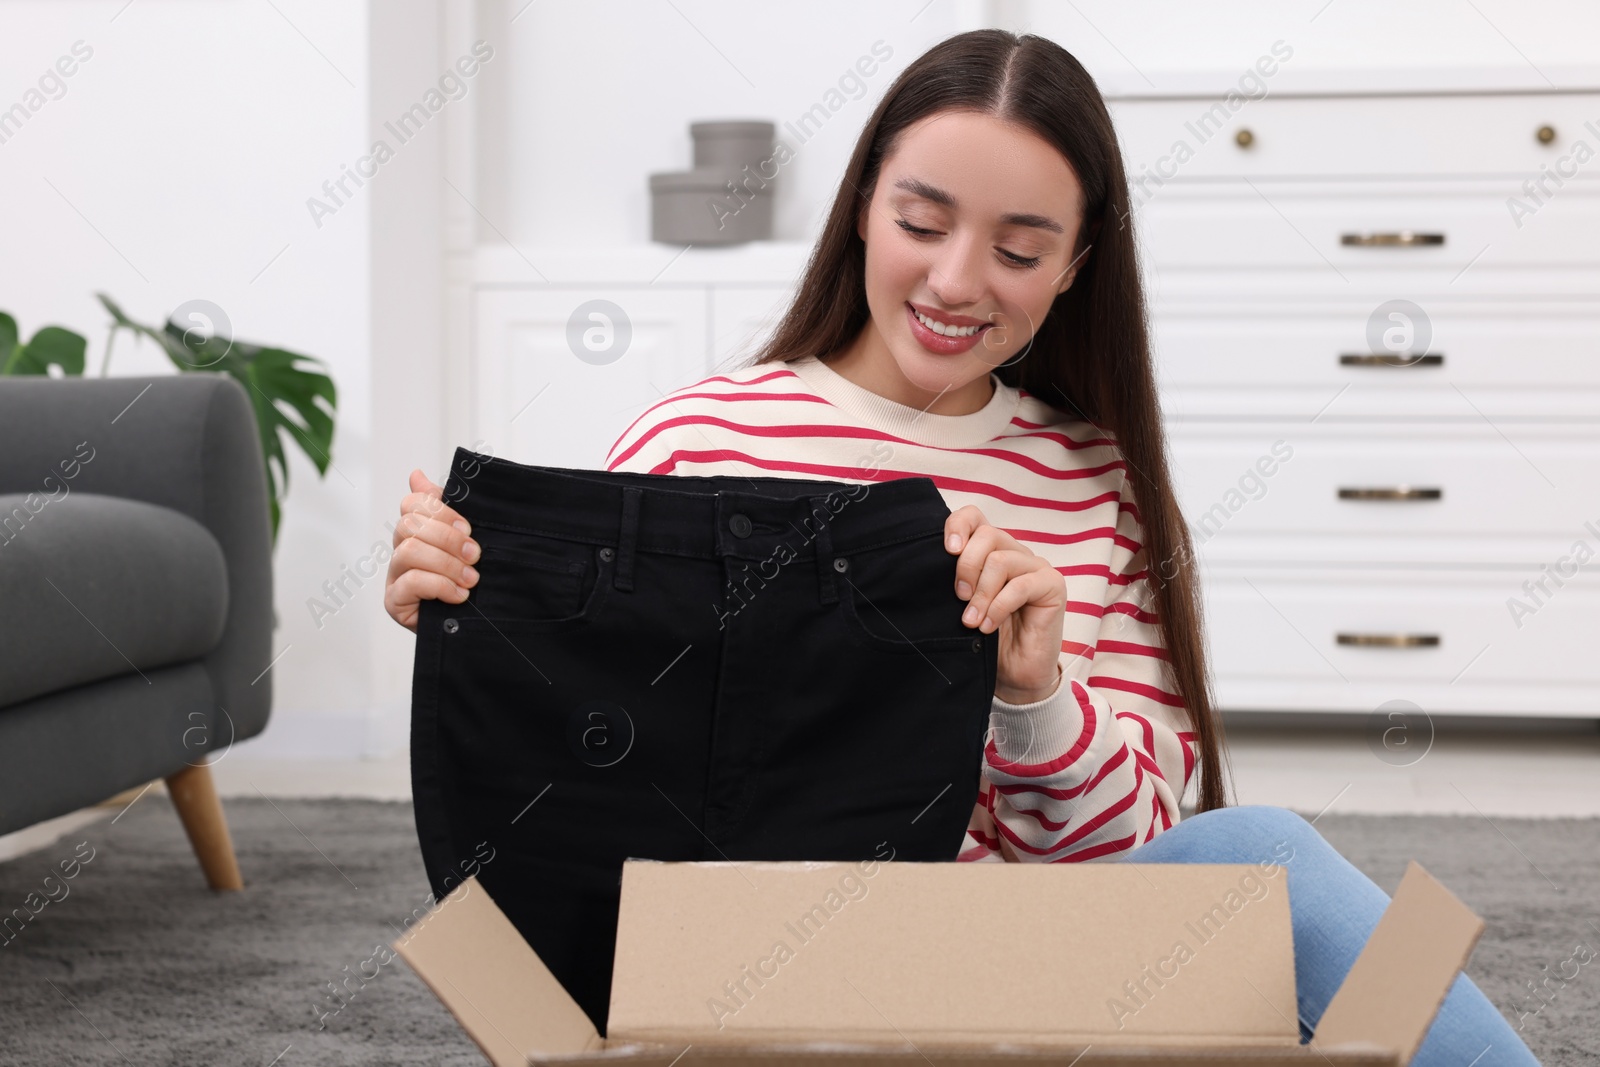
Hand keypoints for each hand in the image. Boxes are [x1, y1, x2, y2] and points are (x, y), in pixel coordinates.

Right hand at [383, 469, 480, 632]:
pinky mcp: (394, 601)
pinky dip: (440, 585)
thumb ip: (447, 509)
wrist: (469, 624)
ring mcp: (395, 575)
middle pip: (408, 525)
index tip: (469, 528)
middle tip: (475, 554)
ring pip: (409, 551)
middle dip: (447, 538)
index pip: (412, 503)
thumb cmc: (465, 579)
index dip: (439, 509)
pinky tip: (459, 595)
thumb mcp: (464, 543)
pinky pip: (411, 581)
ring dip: (447, 564)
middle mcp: (401, 549)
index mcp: (417, 531)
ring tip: (472, 579)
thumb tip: (416, 474)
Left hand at [945, 505, 1064, 703]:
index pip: (975, 517)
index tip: (947, 550)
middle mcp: (1015, 553)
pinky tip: (989, 626)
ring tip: (971, 621)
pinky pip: (1021, 586)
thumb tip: (933, 564)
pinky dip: (999, 607)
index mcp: (991, 551)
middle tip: (958, 598)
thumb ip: (956, 581)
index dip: (958, 525)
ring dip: (981, 594)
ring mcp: (1036, 567)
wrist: (1014, 675)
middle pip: (987, 535)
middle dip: (966, 566)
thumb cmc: (987, 640)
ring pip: (1000, 560)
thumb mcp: (964, 606)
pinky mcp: (1053, 585)